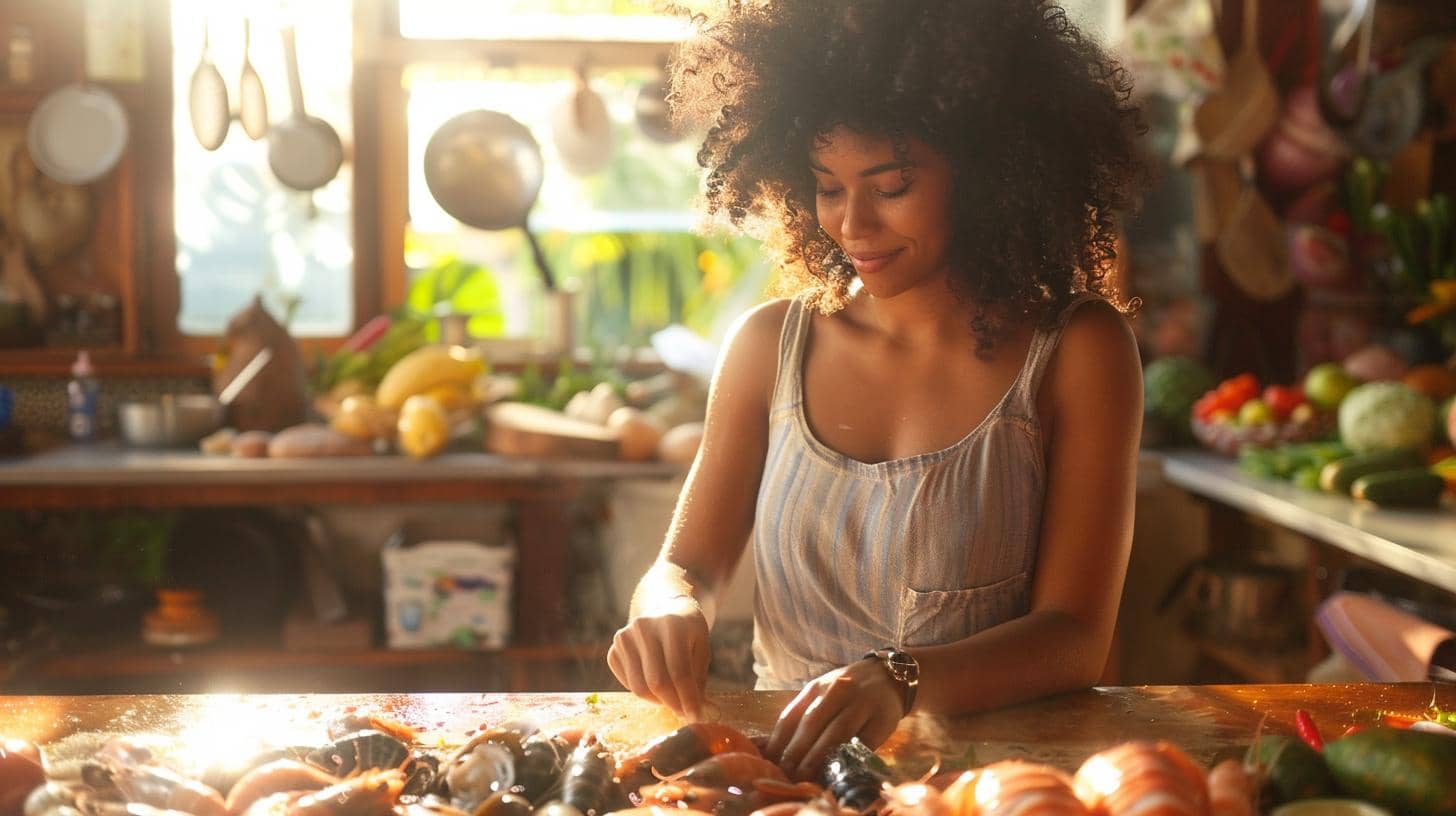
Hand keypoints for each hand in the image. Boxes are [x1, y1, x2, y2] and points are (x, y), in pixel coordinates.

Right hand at [607, 595, 711, 719]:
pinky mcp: (614, 649)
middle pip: (657, 682)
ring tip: (671, 698)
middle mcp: (644, 627)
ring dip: (658, 701)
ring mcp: (625, 637)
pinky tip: (655, 685)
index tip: (696, 716)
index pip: (679, 671)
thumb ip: (698, 679)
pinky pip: (627, 684)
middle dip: (673, 703)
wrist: (663, 609)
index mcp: (672, 624)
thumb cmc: (688, 632)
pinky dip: (643, 692)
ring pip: (639, 687)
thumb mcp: (701, 648)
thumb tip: (700, 713)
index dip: (688, 698)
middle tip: (683, 712)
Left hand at [764, 658, 904, 780]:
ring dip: (819, 756)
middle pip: (812, 723)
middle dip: (796, 751)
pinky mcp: (881, 720)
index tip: (769, 761)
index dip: (779, 740)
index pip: (792, 715)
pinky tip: (837, 770)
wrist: (889, 677)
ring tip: (806, 775)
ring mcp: (861, 704)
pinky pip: (863, 742)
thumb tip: (767, 746)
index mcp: (817, 687)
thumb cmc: (848, 691)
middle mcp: (838, 691)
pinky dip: (848, 758)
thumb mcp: (822, 694)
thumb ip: (800, 715)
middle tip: (787, 773)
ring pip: (836, 732)